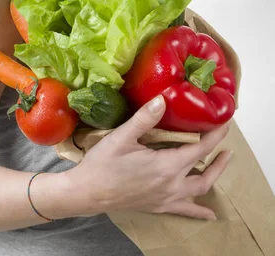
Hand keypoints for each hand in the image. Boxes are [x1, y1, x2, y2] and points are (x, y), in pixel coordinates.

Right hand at [67, 95, 231, 220]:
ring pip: (199, 190)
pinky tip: (209, 215)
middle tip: (227, 144)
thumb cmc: (103, 163)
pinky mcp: (158, 206)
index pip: (200, 149)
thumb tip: (162, 99)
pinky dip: (199, 212)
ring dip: (214, 177)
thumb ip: (144, 118)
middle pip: (205, 172)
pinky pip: (185, 210)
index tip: (226, 123)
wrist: (88, 193)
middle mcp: (171, 184)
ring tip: (222, 164)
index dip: (215, 136)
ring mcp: (166, 198)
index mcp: (166, 166)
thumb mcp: (122, 137)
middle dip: (219, 158)